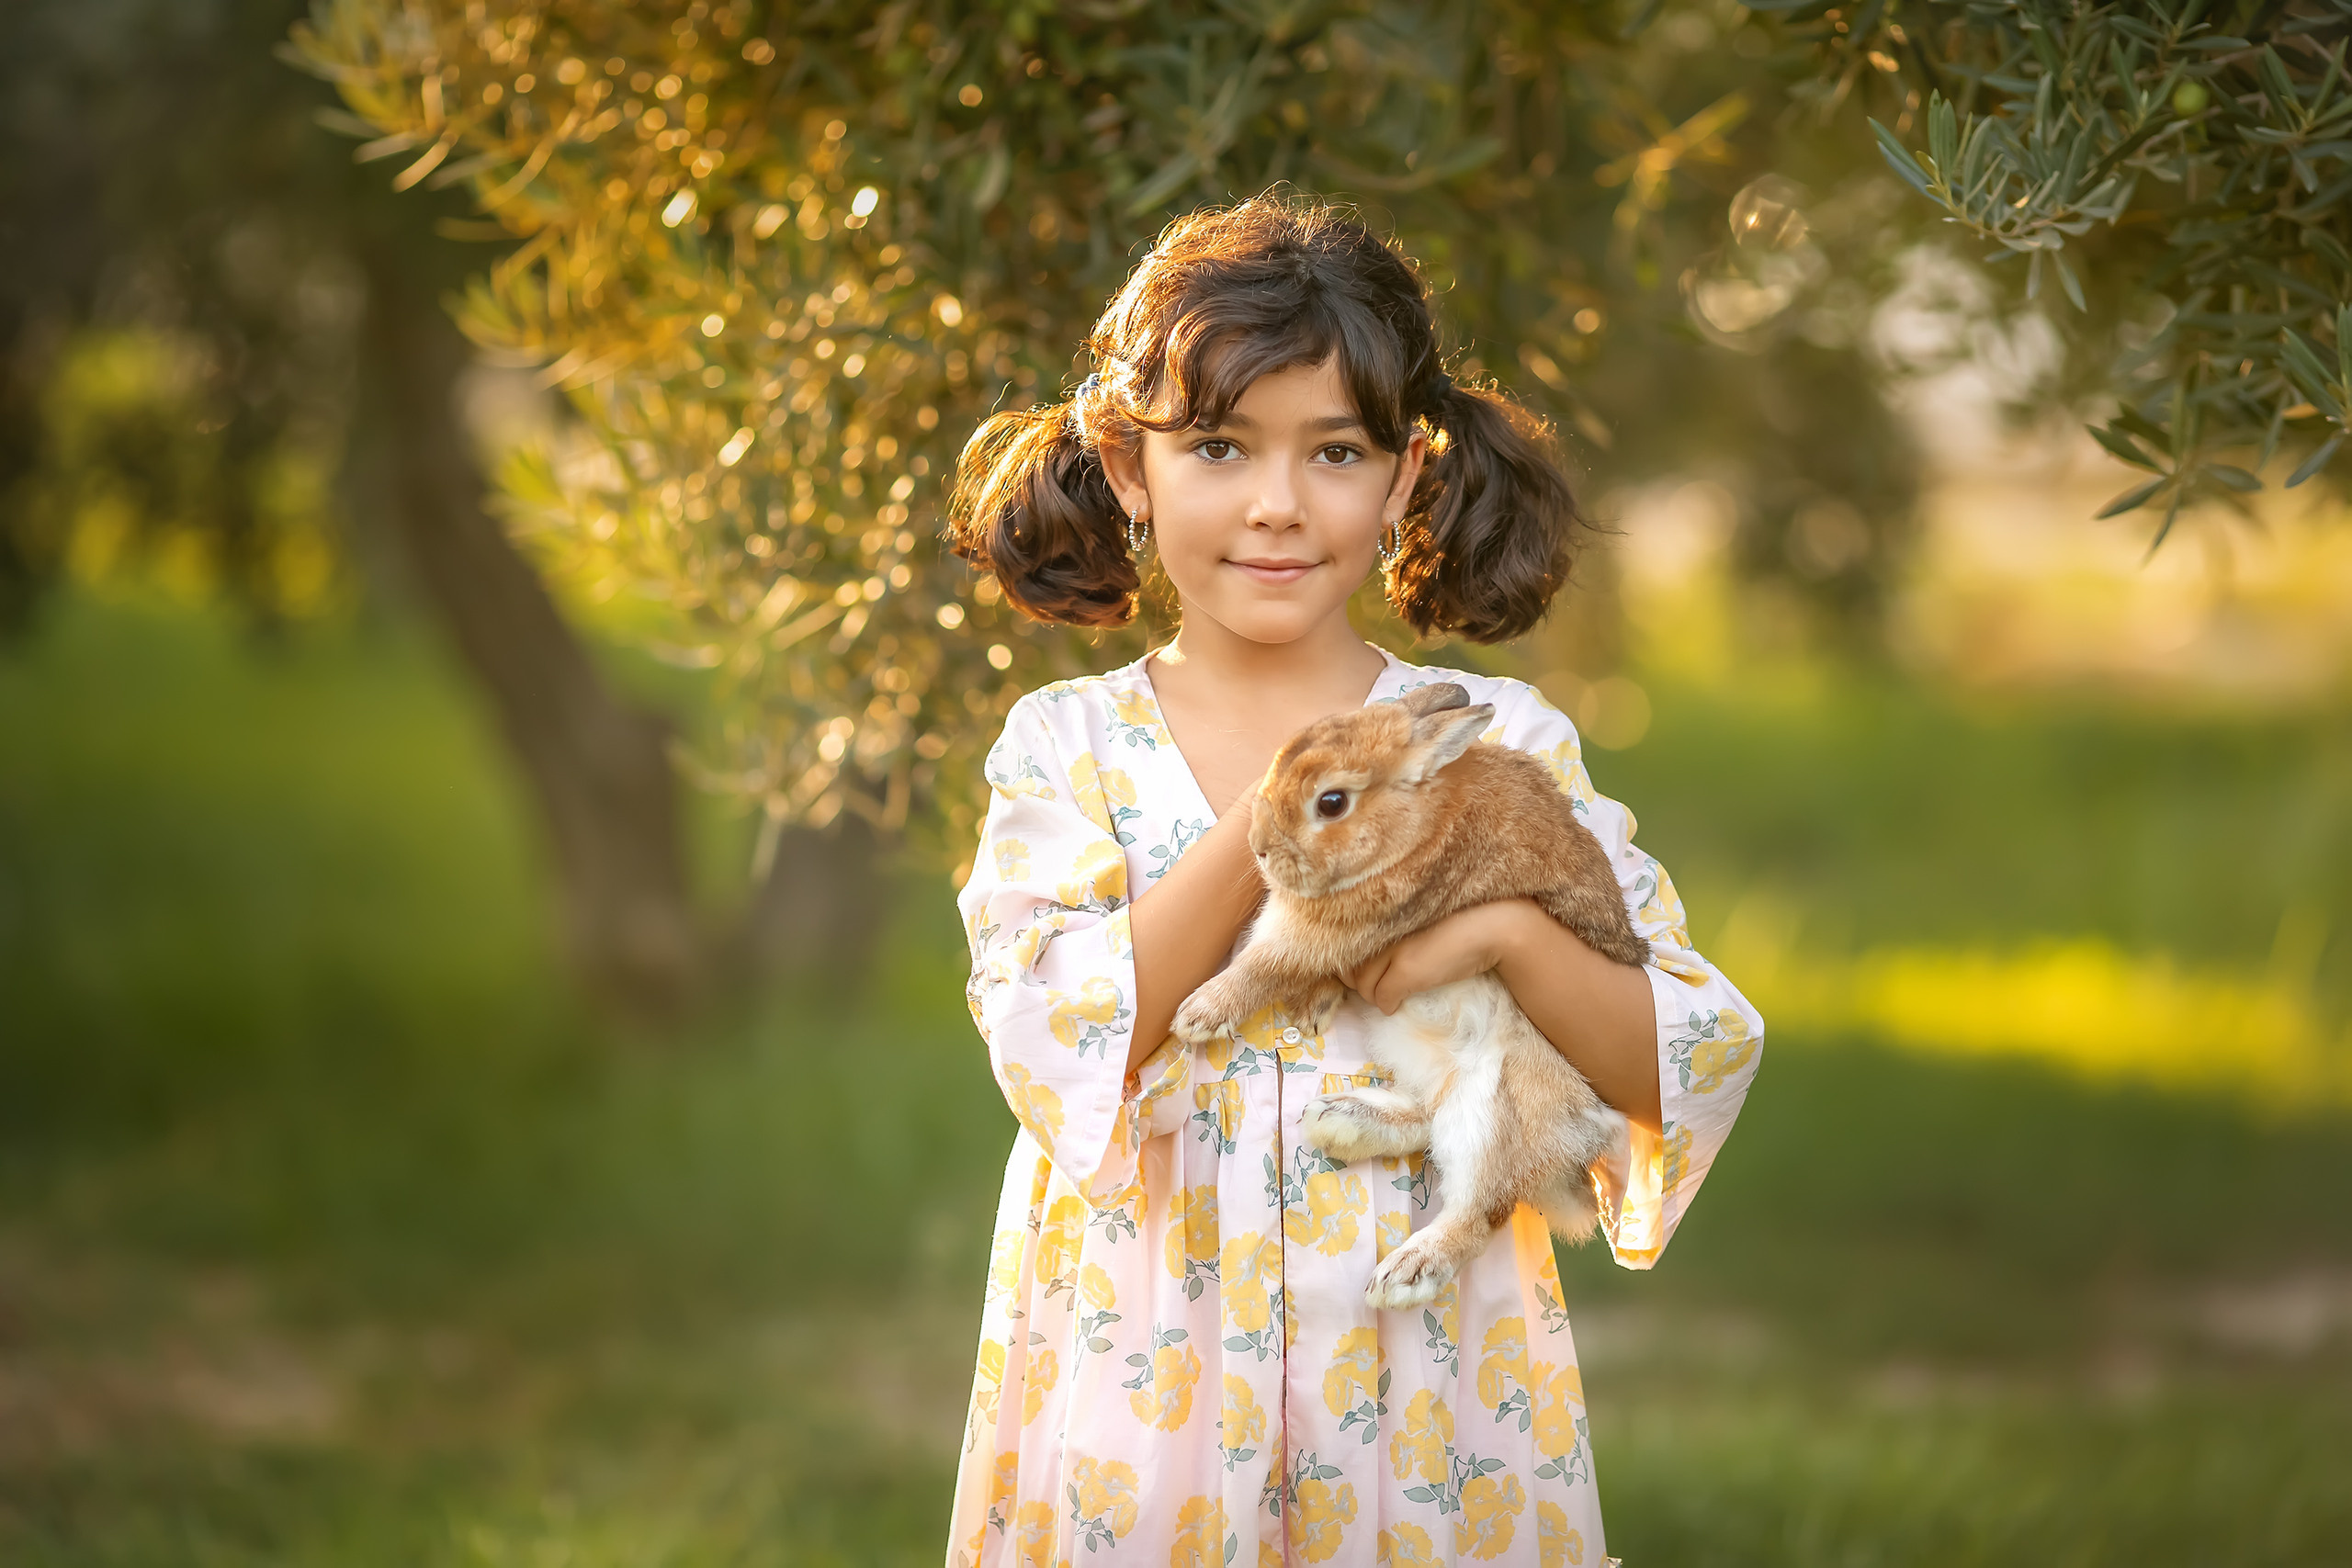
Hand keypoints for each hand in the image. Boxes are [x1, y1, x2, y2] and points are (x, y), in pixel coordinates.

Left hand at [1347, 900, 1538, 1014]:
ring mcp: (1394, 950)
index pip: (1348, 945)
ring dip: (1374, 996)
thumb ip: (1392, 936)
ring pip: (1364, 986)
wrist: (1491, 927)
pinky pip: (1382, 997)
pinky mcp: (1407, 970)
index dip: (1352, 964)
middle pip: (1352, 968)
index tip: (1361, 973)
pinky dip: (1387, 1005)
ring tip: (1390, 995)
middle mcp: (1383, 929)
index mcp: (1384, 913)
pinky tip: (1396, 1004)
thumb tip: (1368, 963)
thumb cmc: (1460, 922)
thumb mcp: (1418, 925)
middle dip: (1360, 983)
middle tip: (1377, 987)